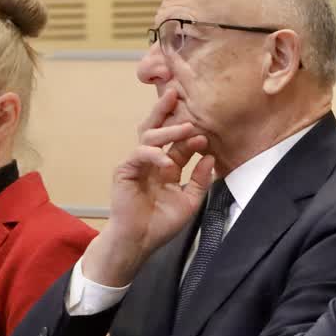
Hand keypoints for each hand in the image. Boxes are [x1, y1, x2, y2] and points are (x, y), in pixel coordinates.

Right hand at [83, 89, 213, 286]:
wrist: (139, 242)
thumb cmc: (160, 224)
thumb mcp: (189, 201)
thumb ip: (200, 180)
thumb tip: (210, 158)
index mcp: (166, 166)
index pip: (177, 142)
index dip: (191, 135)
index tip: (207, 134)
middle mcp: (151, 161)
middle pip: (158, 128)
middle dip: (167, 110)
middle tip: (177, 93)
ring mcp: (137, 163)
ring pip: (149, 135)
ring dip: (168, 129)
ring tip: (186, 127)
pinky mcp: (125, 169)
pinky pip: (140, 153)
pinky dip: (154, 154)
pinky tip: (167, 162)